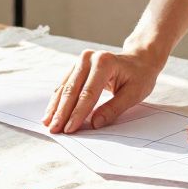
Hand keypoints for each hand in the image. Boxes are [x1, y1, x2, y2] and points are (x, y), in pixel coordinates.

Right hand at [43, 46, 166, 133]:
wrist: (139, 59)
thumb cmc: (139, 76)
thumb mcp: (134, 94)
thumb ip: (114, 108)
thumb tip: (95, 124)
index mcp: (104, 62)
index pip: (88, 93)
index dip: (78, 113)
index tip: (69, 129)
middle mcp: (89, 58)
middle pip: (72, 90)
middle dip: (62, 112)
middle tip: (55, 130)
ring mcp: (80, 60)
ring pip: (65, 87)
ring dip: (56, 107)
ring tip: (48, 124)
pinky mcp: (76, 66)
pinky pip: (64, 84)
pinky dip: (58, 100)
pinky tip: (51, 113)